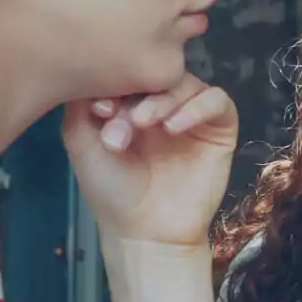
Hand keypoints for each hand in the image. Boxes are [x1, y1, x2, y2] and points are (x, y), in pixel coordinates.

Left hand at [61, 74, 237, 248]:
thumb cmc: (112, 191)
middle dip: (138, 95)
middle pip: (158, 73)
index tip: (100, 111)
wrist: (145, 232)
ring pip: (186, 82)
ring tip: (146, 124)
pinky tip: (175, 127)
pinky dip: (198, 107)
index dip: (115, 83)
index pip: (129, 70)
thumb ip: (81, 103)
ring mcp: (192, 114)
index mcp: (131, 101)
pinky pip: (217, 100)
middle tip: (123, 123)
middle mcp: (162, 103)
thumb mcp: (82, 141)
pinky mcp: (220, 128)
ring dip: (164, 100)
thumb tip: (92, 69)